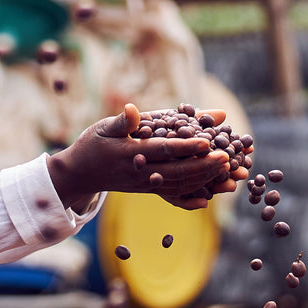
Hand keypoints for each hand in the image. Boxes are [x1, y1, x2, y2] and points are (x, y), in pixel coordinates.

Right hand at [48, 103, 238, 211]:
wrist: (80, 175)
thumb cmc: (91, 146)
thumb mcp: (103, 128)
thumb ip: (123, 121)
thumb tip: (133, 108)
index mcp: (131, 155)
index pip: (164, 150)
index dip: (186, 147)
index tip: (208, 142)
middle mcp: (141, 174)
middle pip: (178, 172)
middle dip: (205, 166)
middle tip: (228, 157)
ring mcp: (146, 185)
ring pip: (180, 185)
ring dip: (205, 180)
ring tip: (227, 172)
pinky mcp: (148, 191)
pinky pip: (173, 197)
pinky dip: (191, 198)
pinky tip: (209, 198)